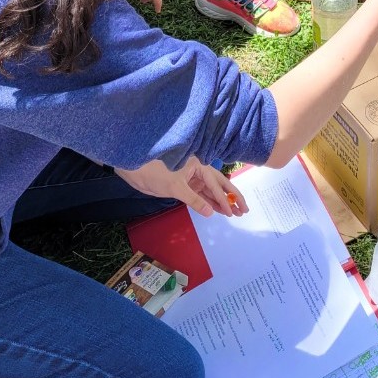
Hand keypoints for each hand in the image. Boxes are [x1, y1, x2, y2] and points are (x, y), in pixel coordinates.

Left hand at [115, 157, 247, 217]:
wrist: (133, 169)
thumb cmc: (153, 173)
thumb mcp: (174, 187)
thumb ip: (193, 200)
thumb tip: (210, 212)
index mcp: (198, 164)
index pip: (215, 183)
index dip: (225, 199)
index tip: (233, 211)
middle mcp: (197, 169)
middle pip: (219, 184)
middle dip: (231, 197)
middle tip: (244, 210)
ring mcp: (191, 177)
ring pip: (211, 190)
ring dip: (221, 202)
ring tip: (234, 213)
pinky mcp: (184, 184)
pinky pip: (200, 194)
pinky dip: (209, 202)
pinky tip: (217, 210)